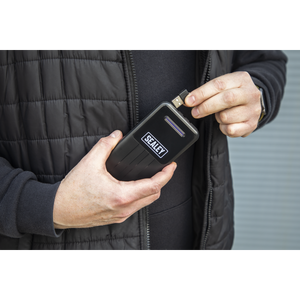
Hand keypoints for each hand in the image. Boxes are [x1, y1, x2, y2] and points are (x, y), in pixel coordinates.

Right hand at [53, 130, 176, 228]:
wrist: (59, 210)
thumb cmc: (72, 192)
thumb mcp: (89, 163)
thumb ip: (105, 145)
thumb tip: (116, 136)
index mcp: (121, 195)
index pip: (153, 185)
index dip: (166, 175)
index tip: (171, 166)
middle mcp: (124, 208)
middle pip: (154, 195)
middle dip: (162, 181)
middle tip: (162, 169)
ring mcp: (121, 215)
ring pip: (146, 202)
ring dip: (151, 189)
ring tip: (150, 175)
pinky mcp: (116, 217)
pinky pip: (136, 207)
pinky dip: (140, 195)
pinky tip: (135, 186)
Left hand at [185, 72, 261, 137]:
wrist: (254, 103)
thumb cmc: (234, 94)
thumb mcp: (223, 87)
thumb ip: (207, 92)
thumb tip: (189, 101)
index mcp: (241, 79)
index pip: (219, 84)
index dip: (201, 93)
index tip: (188, 101)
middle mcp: (250, 94)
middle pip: (226, 99)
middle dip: (206, 107)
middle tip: (195, 112)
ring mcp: (253, 110)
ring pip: (226, 116)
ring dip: (217, 118)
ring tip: (220, 114)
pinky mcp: (252, 124)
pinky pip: (231, 130)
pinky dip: (224, 128)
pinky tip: (226, 123)